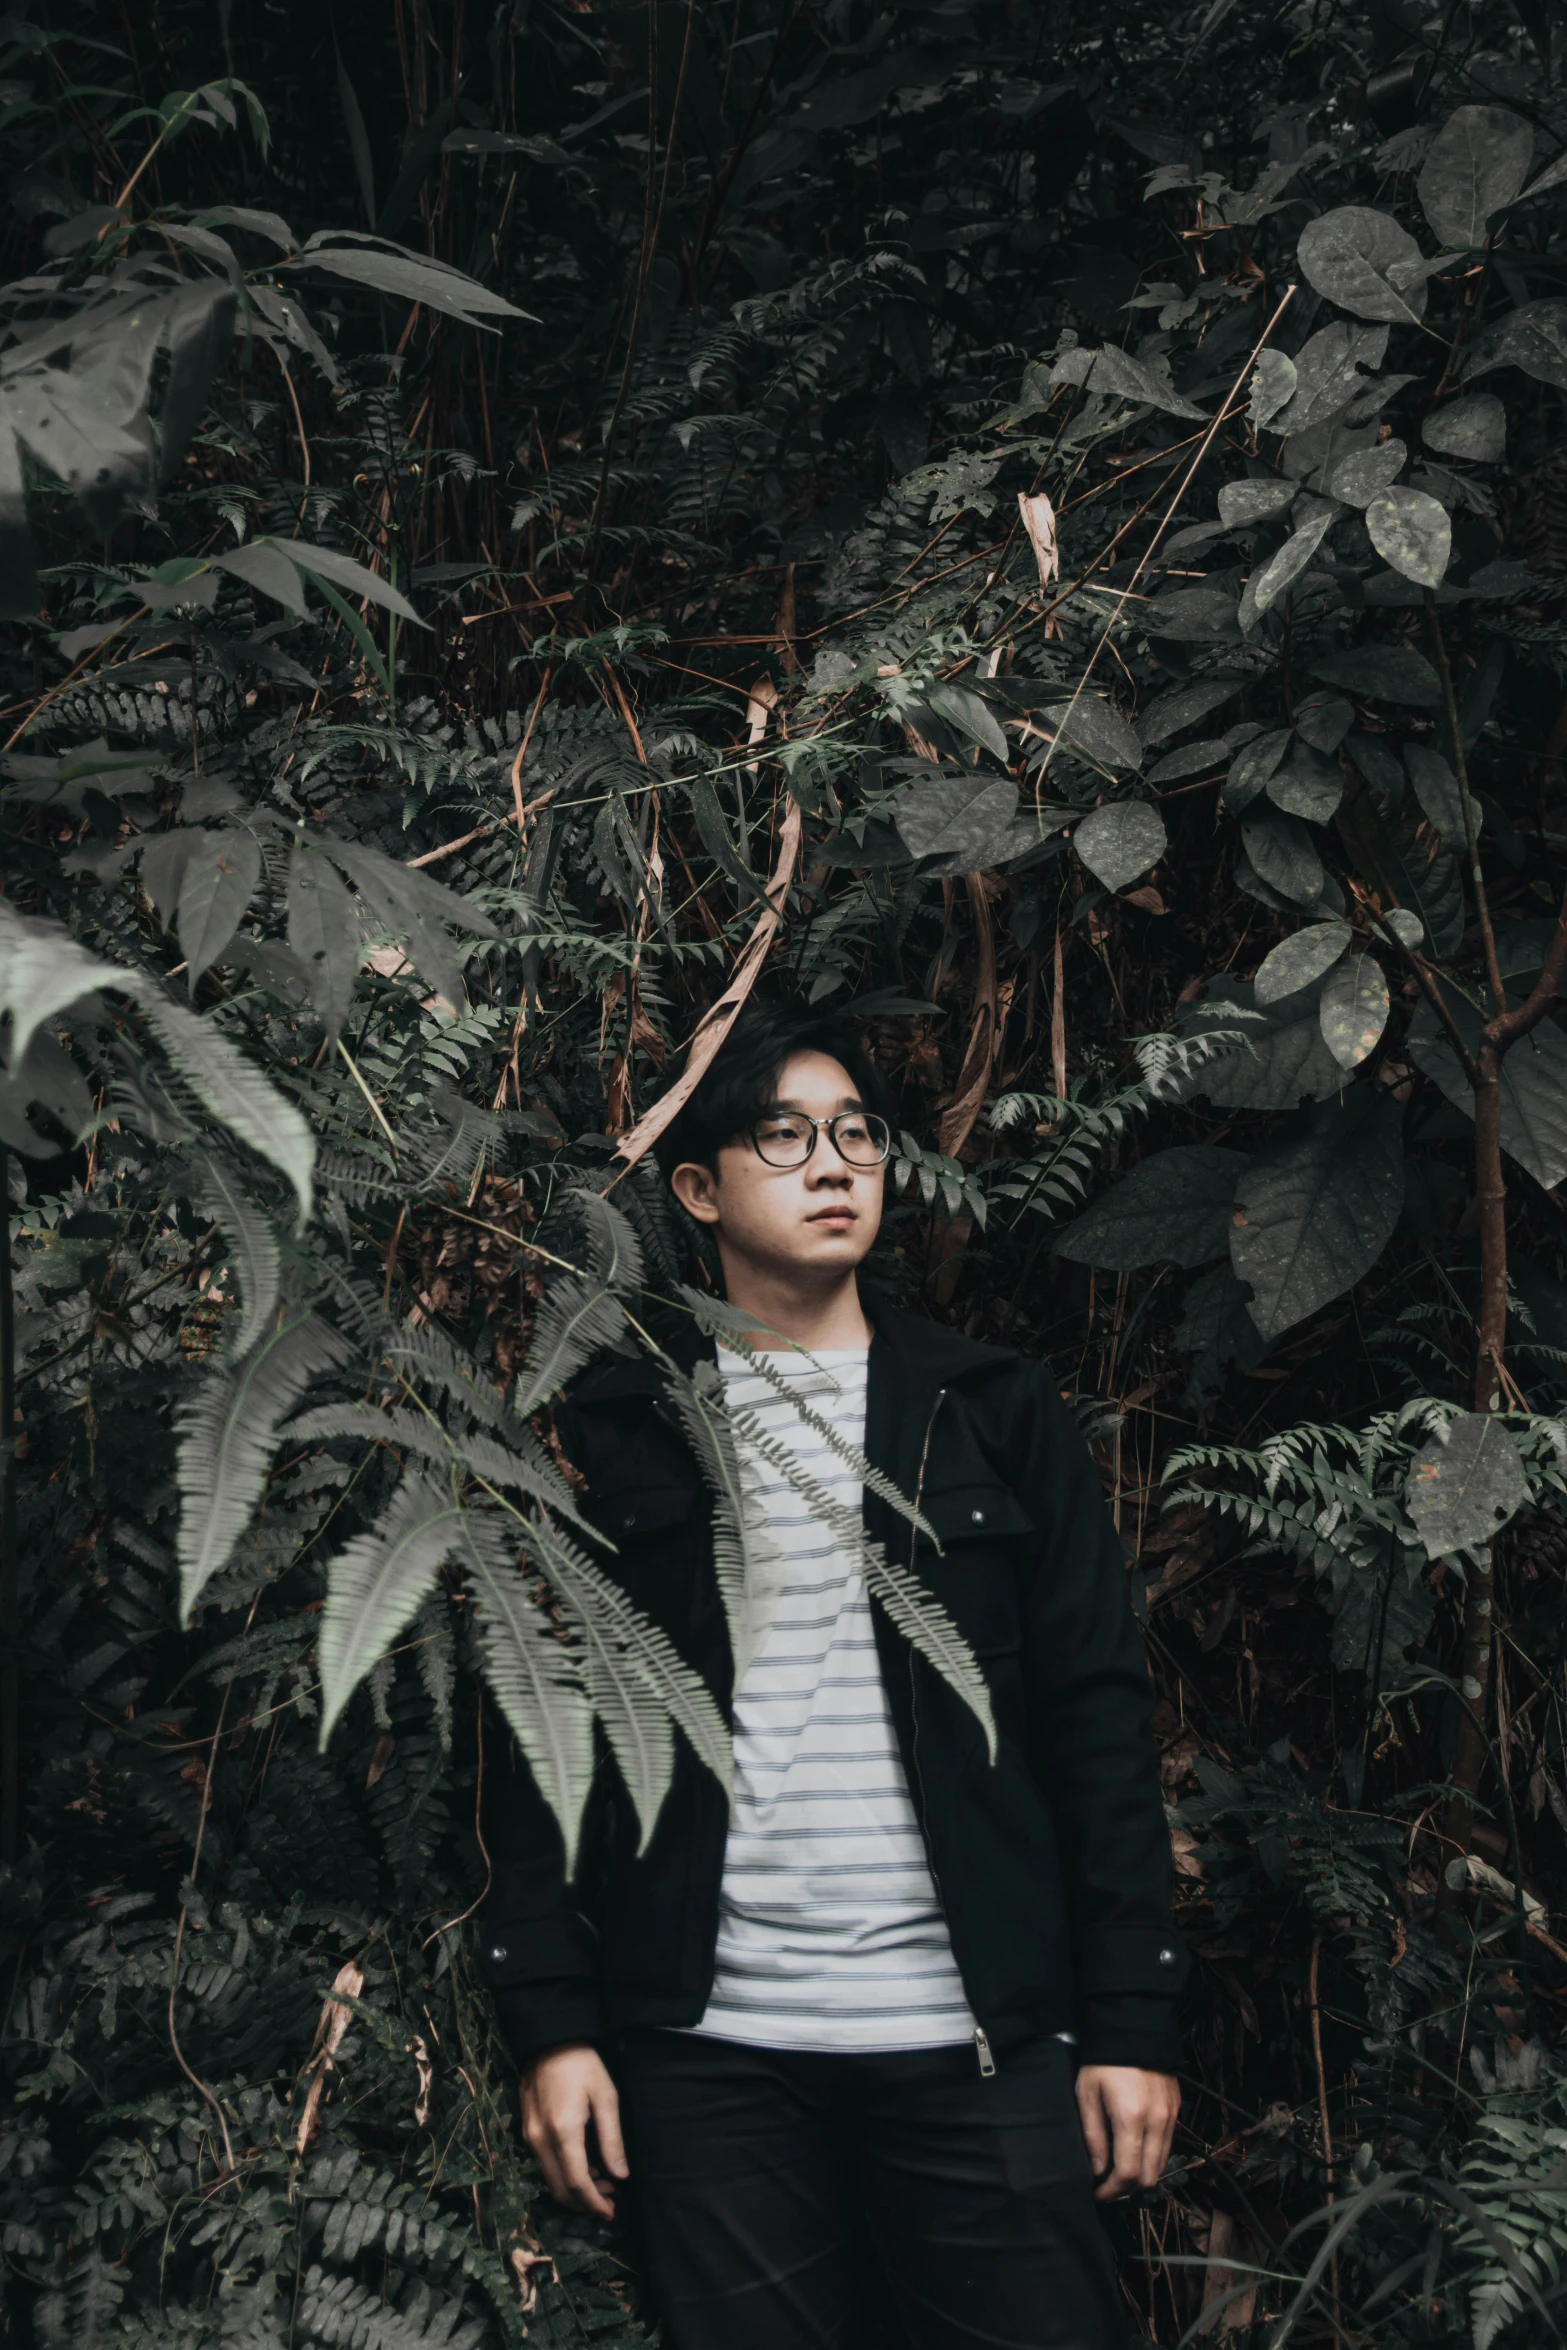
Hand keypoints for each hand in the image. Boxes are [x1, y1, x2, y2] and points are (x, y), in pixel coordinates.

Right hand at [521, 2043, 627, 2217]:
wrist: (549, 2040)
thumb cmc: (583, 2065)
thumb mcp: (606, 2097)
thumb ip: (612, 2139)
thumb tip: (621, 2176)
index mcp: (563, 2132)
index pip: (577, 2182)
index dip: (594, 2203)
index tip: (611, 2213)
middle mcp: (540, 2141)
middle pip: (559, 2189)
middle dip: (584, 2202)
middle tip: (610, 2202)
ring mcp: (529, 2136)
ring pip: (549, 2179)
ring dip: (574, 2190)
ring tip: (602, 2184)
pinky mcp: (527, 2130)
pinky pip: (544, 2164)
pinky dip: (563, 2174)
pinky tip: (584, 2166)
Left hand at [1075, 2064, 1179, 2199]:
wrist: (1134, 2029)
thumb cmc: (1102, 2062)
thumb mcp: (1087, 2094)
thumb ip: (1093, 2135)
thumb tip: (1098, 2171)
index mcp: (1132, 2118)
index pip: (1128, 2173)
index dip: (1112, 2191)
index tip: (1098, 2193)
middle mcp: (1157, 2122)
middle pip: (1150, 2177)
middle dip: (1128, 2189)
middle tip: (1108, 2185)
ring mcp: (1171, 2116)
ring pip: (1162, 2164)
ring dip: (1142, 2174)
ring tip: (1120, 2169)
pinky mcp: (1176, 2109)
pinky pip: (1167, 2145)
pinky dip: (1152, 2157)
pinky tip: (1135, 2149)